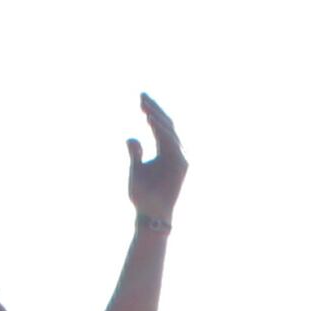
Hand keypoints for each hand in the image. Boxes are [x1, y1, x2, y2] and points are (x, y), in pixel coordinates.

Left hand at [125, 95, 185, 224]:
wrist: (150, 213)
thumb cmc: (142, 195)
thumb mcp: (135, 170)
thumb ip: (135, 153)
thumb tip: (131, 138)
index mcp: (164, 150)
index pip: (158, 125)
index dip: (151, 110)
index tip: (140, 98)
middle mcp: (174, 151)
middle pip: (165, 123)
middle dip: (154, 108)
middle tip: (141, 96)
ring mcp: (179, 157)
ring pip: (169, 130)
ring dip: (156, 116)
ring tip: (144, 107)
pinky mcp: (181, 164)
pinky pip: (171, 142)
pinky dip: (160, 130)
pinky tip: (150, 120)